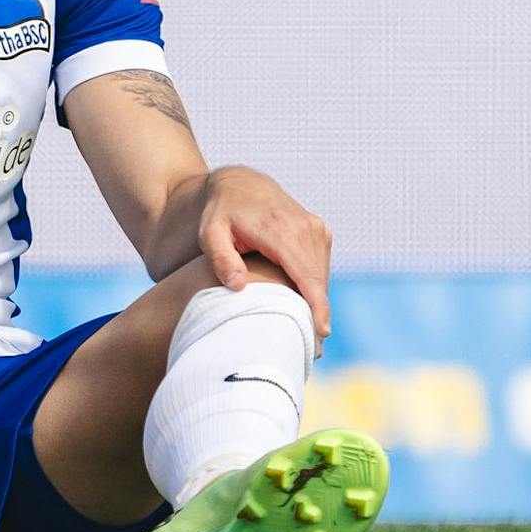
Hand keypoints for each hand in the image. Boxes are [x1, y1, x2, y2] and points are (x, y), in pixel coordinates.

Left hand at [194, 166, 332, 346]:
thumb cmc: (219, 212)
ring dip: (317, 300)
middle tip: (310, 347)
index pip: (306, 274)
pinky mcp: (318, 230)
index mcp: (281, 229)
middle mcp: (305, 226)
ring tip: (307, 331)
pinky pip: (321, 265)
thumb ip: (220, 257)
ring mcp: (315, 227)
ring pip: (321, 274)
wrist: (237, 184)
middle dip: (317, 311)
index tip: (321, 332)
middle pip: (318, 279)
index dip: (316, 305)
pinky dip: (315, 285)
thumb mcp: (209, 232)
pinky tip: (303, 305)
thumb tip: (238, 285)